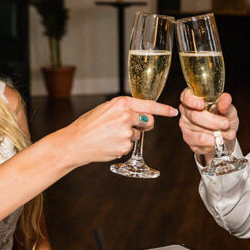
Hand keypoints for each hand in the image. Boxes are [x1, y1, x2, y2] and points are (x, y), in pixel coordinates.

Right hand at [56, 96, 177, 164]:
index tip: (174, 111)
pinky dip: (122, 146)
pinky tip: (109, 144)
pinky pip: (130, 146)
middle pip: (149, 121)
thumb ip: (124, 109)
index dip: (164, 109)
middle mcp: (126, 116)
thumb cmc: (88, 125)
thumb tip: (140, 115)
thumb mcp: (106, 109)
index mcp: (121, 103)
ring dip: (128, 136)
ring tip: (109, 136)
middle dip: (144, 126)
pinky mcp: (125, 146)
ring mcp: (126, 132)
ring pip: (138, 135)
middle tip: (129, 127)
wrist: (75, 142)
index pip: (149, 105)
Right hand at [178, 88, 238, 158]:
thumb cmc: (224, 118)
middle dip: (213, 121)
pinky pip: (200, 142)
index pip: (186, 96)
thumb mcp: (228, 110)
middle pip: (194, 116)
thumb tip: (226, 99)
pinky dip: (212, 142)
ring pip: (198, 132)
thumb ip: (226, 105)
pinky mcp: (188, 139)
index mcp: (193, 98)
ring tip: (229, 134)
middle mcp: (186, 111)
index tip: (201, 105)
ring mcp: (185, 126)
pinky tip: (219, 140)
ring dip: (216, 135)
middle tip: (227, 124)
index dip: (192, 100)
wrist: (225, 135)